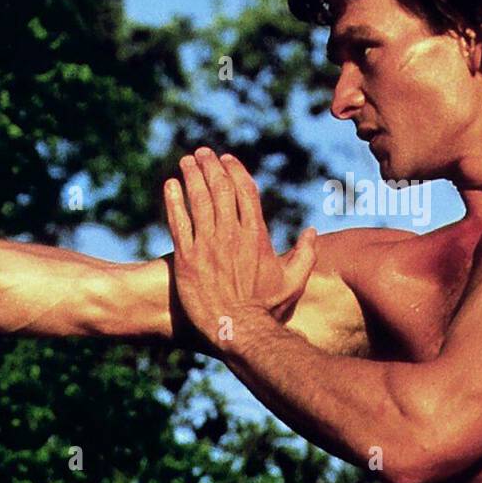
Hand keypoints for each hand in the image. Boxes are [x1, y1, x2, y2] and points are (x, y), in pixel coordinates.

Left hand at [163, 148, 316, 350]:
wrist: (237, 330)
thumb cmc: (266, 309)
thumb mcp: (292, 282)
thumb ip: (305, 254)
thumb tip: (311, 231)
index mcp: (256, 235)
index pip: (245, 191)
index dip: (234, 170)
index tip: (226, 159)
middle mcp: (231, 234)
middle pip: (219, 188)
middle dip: (210, 166)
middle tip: (202, 153)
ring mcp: (207, 245)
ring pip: (197, 200)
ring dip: (191, 176)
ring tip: (186, 162)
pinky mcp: (187, 258)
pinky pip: (178, 222)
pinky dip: (173, 201)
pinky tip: (170, 186)